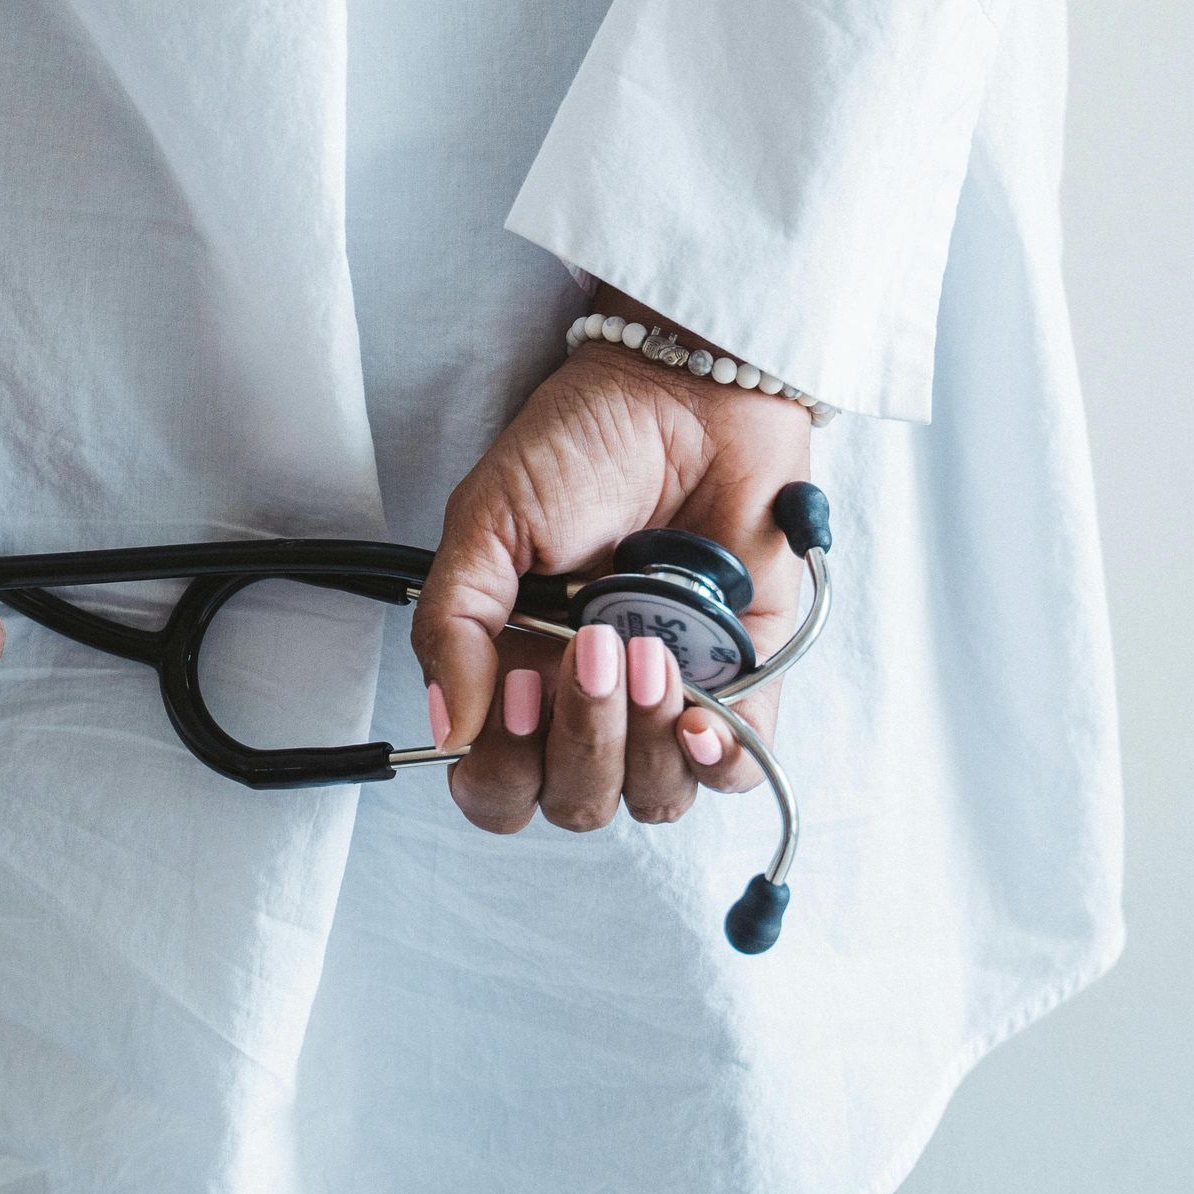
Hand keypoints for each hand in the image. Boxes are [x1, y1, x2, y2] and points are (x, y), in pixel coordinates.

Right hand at [411, 289, 810, 833]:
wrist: (691, 392)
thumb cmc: (585, 445)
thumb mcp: (486, 520)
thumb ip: (451, 624)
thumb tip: (449, 728)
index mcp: (514, 675)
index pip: (495, 785)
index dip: (503, 767)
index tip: (520, 688)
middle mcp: (587, 705)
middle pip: (574, 802)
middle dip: (581, 740)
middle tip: (591, 645)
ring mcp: (666, 701)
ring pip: (652, 797)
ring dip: (644, 740)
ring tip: (650, 646)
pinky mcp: (744, 686)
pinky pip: (735, 769)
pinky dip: (716, 758)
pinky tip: (701, 716)